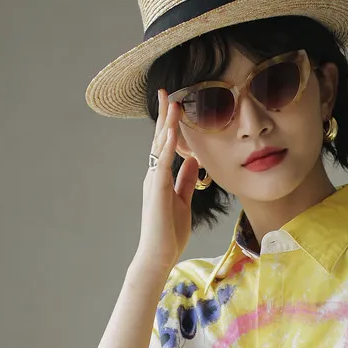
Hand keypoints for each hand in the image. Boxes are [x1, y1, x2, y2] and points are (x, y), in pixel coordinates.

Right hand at [137, 88, 199, 269]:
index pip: (164, 145)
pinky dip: (167, 146)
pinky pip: (162, 163)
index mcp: (160, 177)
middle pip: (158, 139)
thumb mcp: (183, 201)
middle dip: (163, 115)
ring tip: (171, 102)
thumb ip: (186, 180)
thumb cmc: (169, 233)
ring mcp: (153, 181)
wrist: (158, 255)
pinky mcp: (157, 190)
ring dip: (166, 124)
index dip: (169, 124)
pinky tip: (171, 131)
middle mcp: (153, 175)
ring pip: (159, 147)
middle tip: (165, 91)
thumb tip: (195, 160)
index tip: (173, 104)